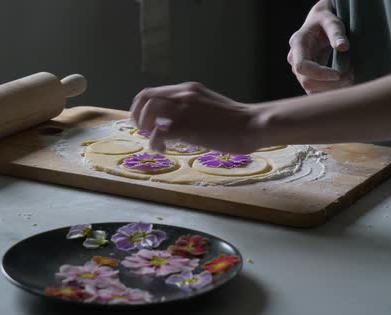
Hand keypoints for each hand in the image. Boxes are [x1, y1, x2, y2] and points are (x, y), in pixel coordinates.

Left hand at [129, 82, 263, 153]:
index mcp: (188, 89)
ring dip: (145, 127)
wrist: (253, 124)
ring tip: (155, 141)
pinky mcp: (187, 127)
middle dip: (137, 116)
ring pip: (148, 112)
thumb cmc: (236, 120)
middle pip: (144, 98)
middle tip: (144, 131)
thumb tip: (178, 120)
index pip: (152, 92)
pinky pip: (159, 133)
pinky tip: (165, 149)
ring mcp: (184, 110)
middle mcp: (183, 94)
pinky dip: (156, 143)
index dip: (142, 107)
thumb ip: (192, 107)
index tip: (145, 121)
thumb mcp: (209, 105)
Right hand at [287, 0, 352, 93]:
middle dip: (329, 84)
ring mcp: (298, 69)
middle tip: (351, 76)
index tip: (338, 74)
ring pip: (310, 90)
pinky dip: (330, 90)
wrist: (318, 24)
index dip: (319, 74)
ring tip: (350, 77)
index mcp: (297, 44)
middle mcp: (294, 58)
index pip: (302, 66)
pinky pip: (314, 90)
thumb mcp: (331, 21)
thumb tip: (343, 47)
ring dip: (331, 89)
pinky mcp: (305, 75)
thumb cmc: (325, 21)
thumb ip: (337, 32)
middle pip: (306, 82)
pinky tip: (344, 81)